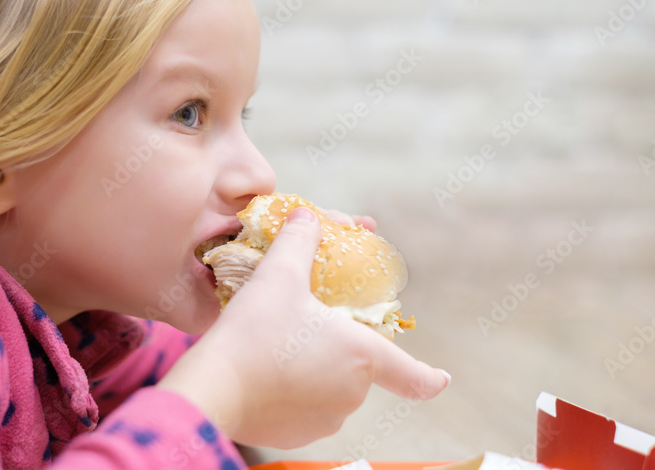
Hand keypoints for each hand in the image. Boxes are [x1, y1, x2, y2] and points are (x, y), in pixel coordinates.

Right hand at [158, 207, 449, 447]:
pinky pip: (302, 409)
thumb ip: (300, 242)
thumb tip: (308, 217)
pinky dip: (290, 392)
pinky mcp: (294, 436)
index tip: (442, 379)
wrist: (212, 387)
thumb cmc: (255, 330)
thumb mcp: (279, 274)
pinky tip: (263, 372)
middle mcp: (351, 394)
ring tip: (276, 347)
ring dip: (313, 370)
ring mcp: (324, 420)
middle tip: (300, 326)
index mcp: (361, 355)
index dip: (430, 377)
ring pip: (328, 389)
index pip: (412, 375)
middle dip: (336, 349)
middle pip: (355, 369)